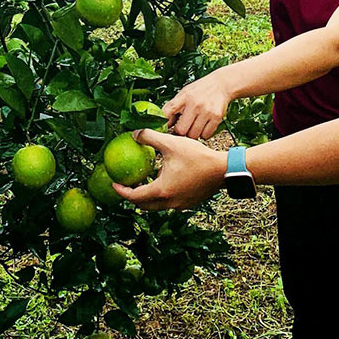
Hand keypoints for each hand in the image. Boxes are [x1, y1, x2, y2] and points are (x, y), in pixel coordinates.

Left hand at [112, 129, 226, 210]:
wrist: (223, 170)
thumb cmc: (197, 156)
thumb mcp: (171, 143)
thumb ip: (149, 137)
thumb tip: (134, 133)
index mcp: (161, 191)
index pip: (134, 197)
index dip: (121, 191)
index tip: (114, 184)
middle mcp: (169, 203)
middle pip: (143, 205)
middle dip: (133, 196)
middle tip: (127, 184)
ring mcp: (180, 205)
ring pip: (157, 205)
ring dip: (148, 196)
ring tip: (145, 181)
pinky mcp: (189, 203)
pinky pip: (169, 203)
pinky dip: (161, 195)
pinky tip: (164, 181)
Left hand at [162, 71, 232, 139]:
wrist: (221, 84)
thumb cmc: (200, 90)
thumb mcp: (184, 94)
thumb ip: (173, 107)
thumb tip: (164, 124)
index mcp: (183, 97)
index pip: (167, 113)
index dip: (163, 123)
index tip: (164, 127)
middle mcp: (195, 105)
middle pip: (181, 130)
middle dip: (180, 132)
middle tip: (182, 129)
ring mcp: (206, 112)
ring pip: (193, 135)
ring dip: (192, 134)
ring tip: (193, 127)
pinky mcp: (216, 118)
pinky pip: (205, 135)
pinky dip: (203, 134)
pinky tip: (202, 127)